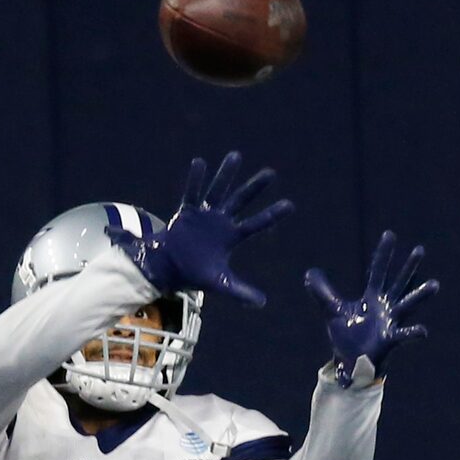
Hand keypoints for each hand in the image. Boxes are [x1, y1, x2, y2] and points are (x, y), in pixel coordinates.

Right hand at [110, 152, 293, 306]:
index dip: (272, 215)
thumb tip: (262, 304)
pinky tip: (200, 162)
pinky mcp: (187, 212)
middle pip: (241, 200)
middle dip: (255, 187)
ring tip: (236, 156)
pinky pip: (191, 193)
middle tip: (271, 173)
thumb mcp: (220, 283)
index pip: (256, 224)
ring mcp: (205, 214)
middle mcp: (221, 221)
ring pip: (218, 190)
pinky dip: (194, 179)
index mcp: (232, 236)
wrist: (169, 270)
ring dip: (226, 174)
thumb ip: (240, 291)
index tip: (290, 205)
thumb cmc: (195, 274)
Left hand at [305, 230, 437, 386]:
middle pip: (398, 282)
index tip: (390, 234)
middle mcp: (385, 306)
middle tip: (419, 250)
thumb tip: (309, 274)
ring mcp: (390, 322)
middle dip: (408, 267)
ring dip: (420, 295)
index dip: (383, 254)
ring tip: (434, 285)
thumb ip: (322, 293)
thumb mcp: (332, 310)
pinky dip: (414, 333)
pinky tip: (423, 331)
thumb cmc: (346, 336)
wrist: (350, 361)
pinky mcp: (391, 339)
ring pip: (408, 305)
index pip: (378, 270)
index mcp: (372, 297)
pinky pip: (405, 335)